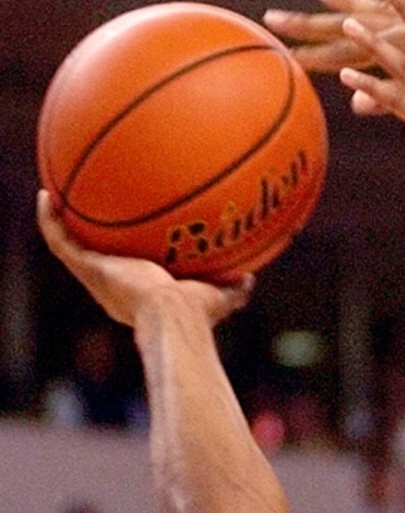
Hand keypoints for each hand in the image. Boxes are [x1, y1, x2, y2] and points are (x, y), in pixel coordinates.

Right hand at [35, 191, 251, 328]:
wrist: (174, 316)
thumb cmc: (198, 314)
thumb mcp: (220, 297)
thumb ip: (235, 288)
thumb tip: (250, 277)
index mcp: (139, 292)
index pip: (127, 270)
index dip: (123, 256)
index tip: (126, 237)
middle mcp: (113, 285)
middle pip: (97, 256)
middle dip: (92, 237)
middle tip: (88, 213)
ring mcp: (97, 277)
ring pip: (71, 246)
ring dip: (61, 222)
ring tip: (55, 195)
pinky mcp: (88, 268)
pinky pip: (59, 240)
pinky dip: (49, 219)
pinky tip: (46, 195)